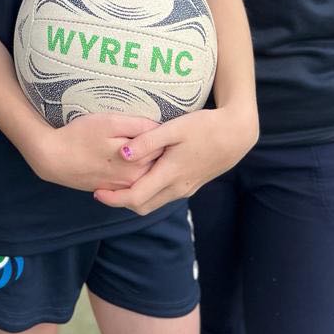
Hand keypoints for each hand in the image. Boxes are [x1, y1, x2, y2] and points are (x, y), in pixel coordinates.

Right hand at [27, 112, 161, 191]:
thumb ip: (138, 126)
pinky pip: (132, 179)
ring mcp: (123, 186)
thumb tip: (161, 128)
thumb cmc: (80, 135)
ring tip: (145, 142)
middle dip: (161, 148)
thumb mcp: (110, 122)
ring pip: (146, 171)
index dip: (166, 133)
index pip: (164, 147)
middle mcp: (135, 179)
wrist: (53, 158)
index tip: (167, 122)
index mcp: (139, 162)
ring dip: (149, 159)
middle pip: (158, 161)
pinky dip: (136, 168)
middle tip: (160, 131)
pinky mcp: (112, 189)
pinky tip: (129, 156)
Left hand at [93, 105, 257, 214]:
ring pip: (154, 201)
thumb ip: (147, 141)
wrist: (236, 134)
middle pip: (143, 206)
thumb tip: (122, 154)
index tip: (96, 191)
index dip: (114, 199)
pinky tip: (142, 176)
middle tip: (103, 189)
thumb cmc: (205, 127)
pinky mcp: (192, 184)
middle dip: (121, 201)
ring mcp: (186, 188)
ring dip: (135, 196)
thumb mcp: (174, 129)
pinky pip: (165, 195)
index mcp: (170, 175)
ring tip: (118, 182)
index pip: (136, 198)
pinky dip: (149, 191)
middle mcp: (177, 188)